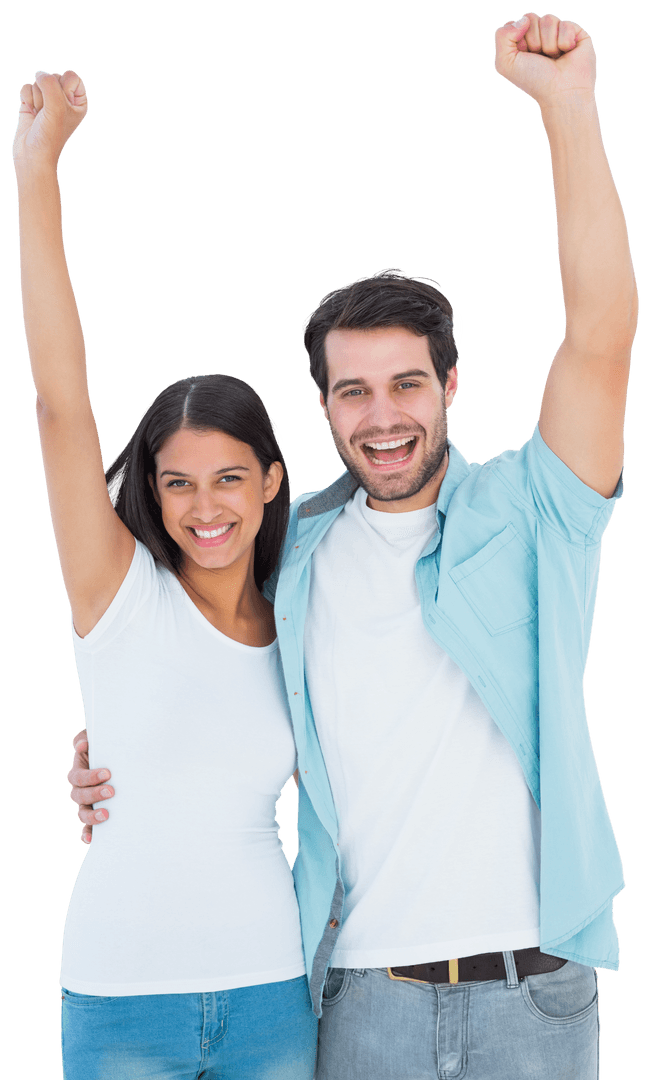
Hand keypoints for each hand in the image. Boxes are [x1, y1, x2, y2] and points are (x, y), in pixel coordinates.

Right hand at [12, 69, 87, 173]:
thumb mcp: (57, 106)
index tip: (63, 106)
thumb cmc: (51, 135)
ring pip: (38, 81)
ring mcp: (47, 100)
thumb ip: (50, 83)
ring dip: (37, 99)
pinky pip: (27, 87)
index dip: (64, 87)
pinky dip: (27, 100)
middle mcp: (64, 99)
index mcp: (78, 101)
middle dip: (47, 94)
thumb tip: (39, 73)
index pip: (72, 76)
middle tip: (49, 114)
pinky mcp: (32, 102)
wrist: (33, 155)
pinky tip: (31, 113)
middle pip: (53, 76)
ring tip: (40, 116)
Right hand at [66, 729, 112, 844]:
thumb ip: (89, 737)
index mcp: (80, 770)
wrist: (125, 758)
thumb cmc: (111, 746)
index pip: (78, 777)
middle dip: (94, 794)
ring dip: (91, 816)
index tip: (107, 773)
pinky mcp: (97, 813)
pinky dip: (89, 833)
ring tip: (106, 815)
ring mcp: (88, 803)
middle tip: (111, 791)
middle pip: (79, 796)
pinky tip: (92, 838)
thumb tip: (83, 744)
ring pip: (83, 813)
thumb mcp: (101, 738)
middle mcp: (81, 789)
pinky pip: (89, 827)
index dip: (90, 776)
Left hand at [494, 13, 596, 106]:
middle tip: (541, 58)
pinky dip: (564, 42)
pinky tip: (567, 53)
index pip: (517, 23)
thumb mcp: (505, 63)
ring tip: (554, 58)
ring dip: (549, 44)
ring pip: (548, 19)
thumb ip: (502, 36)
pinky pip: (565, 24)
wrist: (561, 93)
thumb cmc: (534, 81)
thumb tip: (524, 19)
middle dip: (534, 41)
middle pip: (530, 18)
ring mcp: (558, 32)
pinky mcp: (576, 31)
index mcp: (523, 42)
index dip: (519, 41)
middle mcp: (540, 35)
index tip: (525, 58)